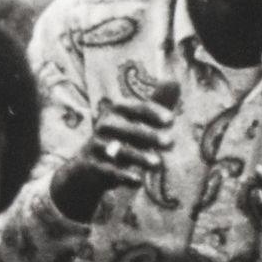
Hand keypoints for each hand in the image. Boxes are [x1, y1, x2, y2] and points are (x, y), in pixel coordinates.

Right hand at [50, 90, 172, 215]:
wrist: (87, 165)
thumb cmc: (121, 137)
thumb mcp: (138, 121)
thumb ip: (157, 103)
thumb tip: (175, 81)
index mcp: (118, 111)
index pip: (137, 109)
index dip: (154, 113)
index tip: (172, 121)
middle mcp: (105, 126)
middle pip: (128, 129)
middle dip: (149, 135)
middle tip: (171, 143)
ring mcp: (97, 146)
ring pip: (119, 151)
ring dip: (139, 157)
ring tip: (158, 164)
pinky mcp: (92, 166)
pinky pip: (108, 170)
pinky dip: (122, 175)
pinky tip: (138, 181)